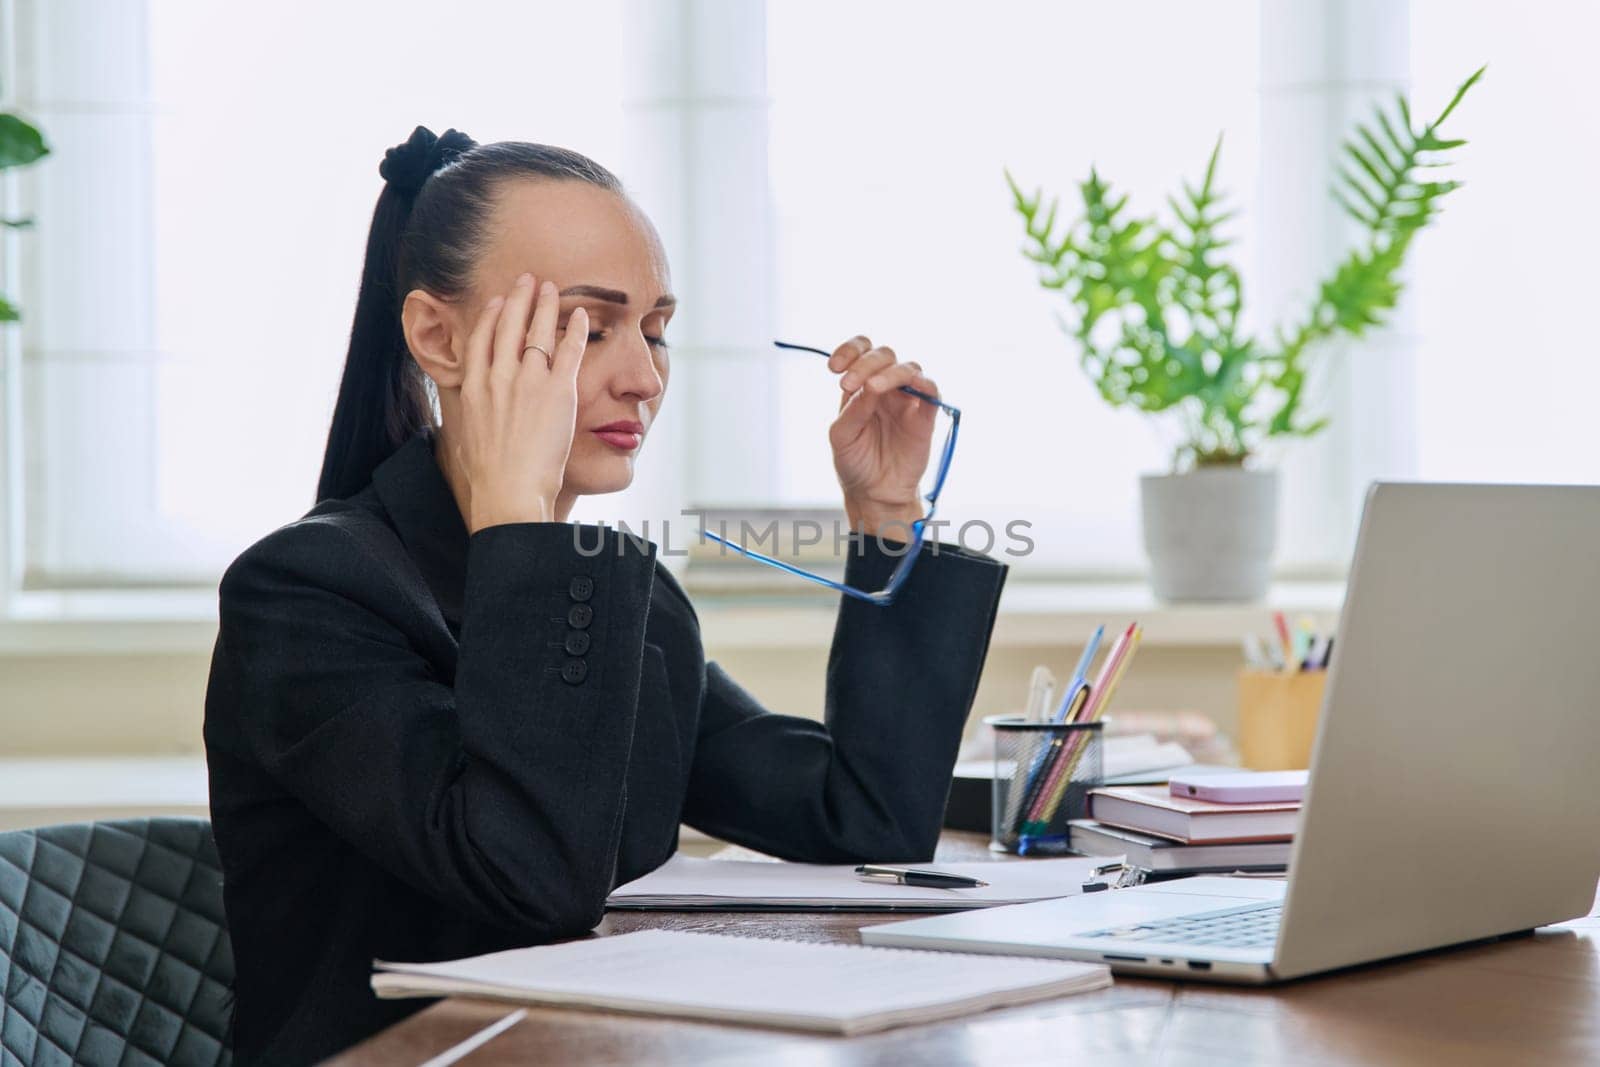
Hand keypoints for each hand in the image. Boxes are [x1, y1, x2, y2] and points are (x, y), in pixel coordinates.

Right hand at [455, 273, 588, 532]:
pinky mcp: (558, 392)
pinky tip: (582, 316)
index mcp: (473, 386)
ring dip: (546, 305)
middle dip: (519, 298)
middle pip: (509, 325)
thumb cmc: (489, 476)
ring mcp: (528, 382)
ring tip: (553, 288)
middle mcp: (498, 377)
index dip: (491, 316)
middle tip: (528, 280)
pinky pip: (570, 351)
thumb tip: (471, 413)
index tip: (498, 301)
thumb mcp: (467, 436)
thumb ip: (472, 413)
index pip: (481, 339)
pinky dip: (577, 330)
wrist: (508, 492)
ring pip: (538, 331)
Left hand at [826, 336, 939, 539]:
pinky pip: (931, 390)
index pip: (860, 351)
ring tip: (872, 389)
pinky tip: (910, 388)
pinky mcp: (925, 416)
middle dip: (865, 364)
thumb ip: (854, 409)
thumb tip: (868, 385)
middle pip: (884, 355)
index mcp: (861, 386)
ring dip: (889, 373)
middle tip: (848, 384)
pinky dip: (923, 384)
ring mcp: (907, 400)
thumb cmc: (855, 462)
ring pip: (908, 368)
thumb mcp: (842, 435)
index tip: (833, 367)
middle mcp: (886, 387)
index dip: (849, 350)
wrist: (874, 493)